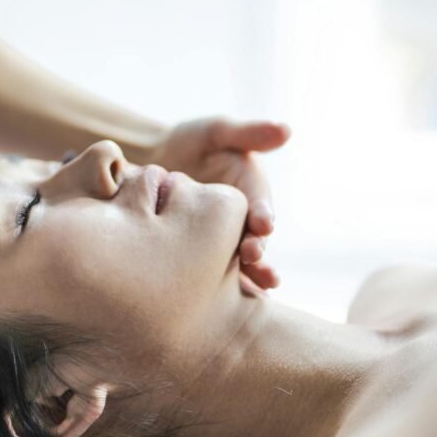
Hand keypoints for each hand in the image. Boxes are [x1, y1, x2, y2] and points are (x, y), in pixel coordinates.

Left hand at [152, 117, 288, 291]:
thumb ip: (247, 133)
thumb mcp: (216, 132)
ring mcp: (224, 242)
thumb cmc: (187, 143)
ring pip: (239, 263)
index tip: (264, 222)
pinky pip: (215, 276)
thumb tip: (286, 129)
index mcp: (250, 192)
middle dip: (257, 250)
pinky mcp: (203, 257)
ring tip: (254, 285)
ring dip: (248, 275)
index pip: (260, 205)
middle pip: (254, 240)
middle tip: (253, 256)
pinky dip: (223, 290)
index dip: (264, 214)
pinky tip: (222, 307)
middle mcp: (242, 222)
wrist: (150, 164)